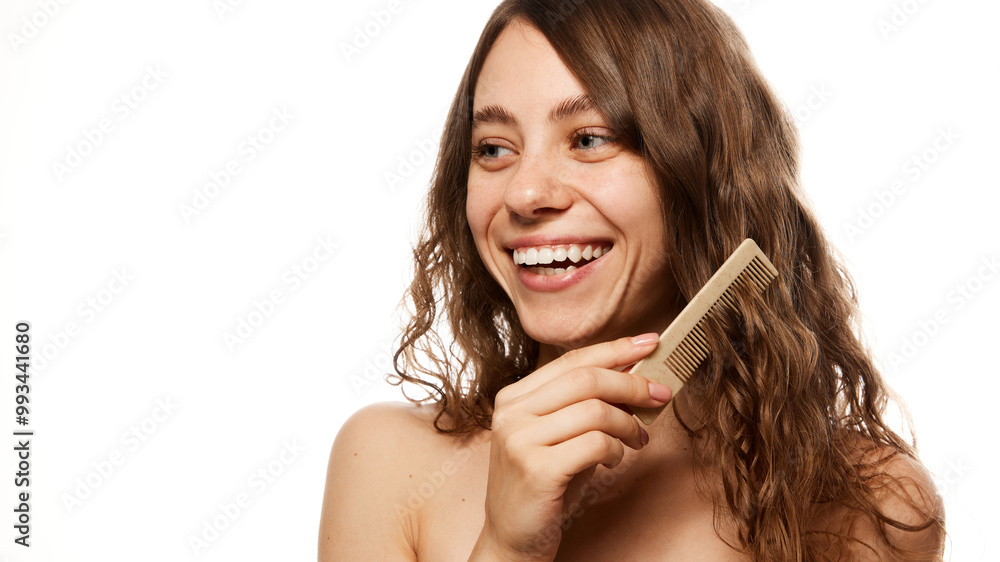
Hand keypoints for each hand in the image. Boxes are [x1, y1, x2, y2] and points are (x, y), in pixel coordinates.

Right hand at [470, 334, 672, 560]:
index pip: (572, 360)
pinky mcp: (536, 470)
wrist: (512, 539)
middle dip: (632, 384)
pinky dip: (615, 450)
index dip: (615, 348)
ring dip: (628, 424)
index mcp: (514, 398)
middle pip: (586, 379)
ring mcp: (519, 440)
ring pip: (595, 410)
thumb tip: (634, 377)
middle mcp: (511, 413)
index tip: (651, 343)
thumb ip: (584, 406)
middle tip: (660, 395)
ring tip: (637, 440)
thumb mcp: (560, 437)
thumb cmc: (543, 487)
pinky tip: (613, 461)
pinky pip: (595, 444)